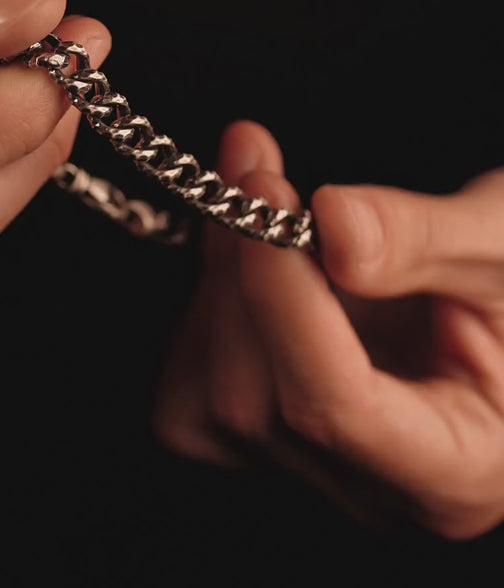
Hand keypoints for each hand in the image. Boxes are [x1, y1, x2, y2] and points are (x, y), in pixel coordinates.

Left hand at [155, 119, 503, 538]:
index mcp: (456, 467)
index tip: (266, 195)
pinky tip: (245, 250)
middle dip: (241, 273)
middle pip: (257, 403)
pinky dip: (205, 308)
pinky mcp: (274, 431)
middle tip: (254, 166)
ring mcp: (315, 464)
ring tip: (254, 199)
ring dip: (217, 284)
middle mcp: (372, 486)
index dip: (286, 298)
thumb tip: (332, 220)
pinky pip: (196, 389)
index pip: (336, 409)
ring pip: (209, 402)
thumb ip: (426, 242)